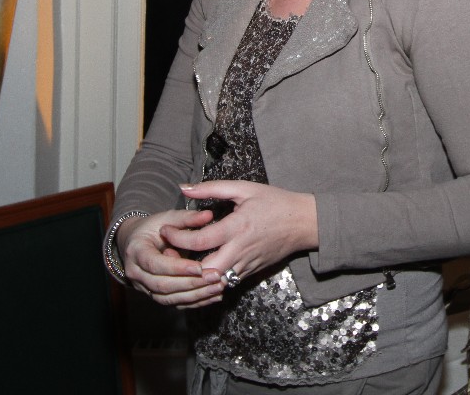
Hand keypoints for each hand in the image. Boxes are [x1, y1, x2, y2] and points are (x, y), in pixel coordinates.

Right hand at [117, 208, 227, 307]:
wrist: (137, 242)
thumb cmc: (153, 227)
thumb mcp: (167, 218)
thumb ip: (187, 218)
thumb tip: (208, 215)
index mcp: (136, 251)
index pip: (155, 264)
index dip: (177, 268)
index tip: (199, 267)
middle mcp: (136, 273)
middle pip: (162, 285)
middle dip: (191, 283)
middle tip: (215, 276)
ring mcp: (143, 287)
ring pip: (169, 298)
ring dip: (195, 295)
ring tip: (218, 287)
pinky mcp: (154, 295)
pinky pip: (174, 303)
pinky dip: (195, 301)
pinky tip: (213, 295)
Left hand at [173, 180, 317, 288]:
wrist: (304, 223)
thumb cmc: (275, 202)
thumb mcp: (243, 189)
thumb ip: (211, 188)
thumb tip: (184, 188)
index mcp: (236, 227)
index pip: (200, 241)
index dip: (178, 238)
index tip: (166, 231)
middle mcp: (240, 250)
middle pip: (203, 271)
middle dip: (183, 266)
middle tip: (170, 254)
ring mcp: (246, 265)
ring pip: (214, 282)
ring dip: (195, 275)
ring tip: (182, 262)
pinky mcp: (251, 272)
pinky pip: (226, 282)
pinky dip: (211, 278)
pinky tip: (201, 269)